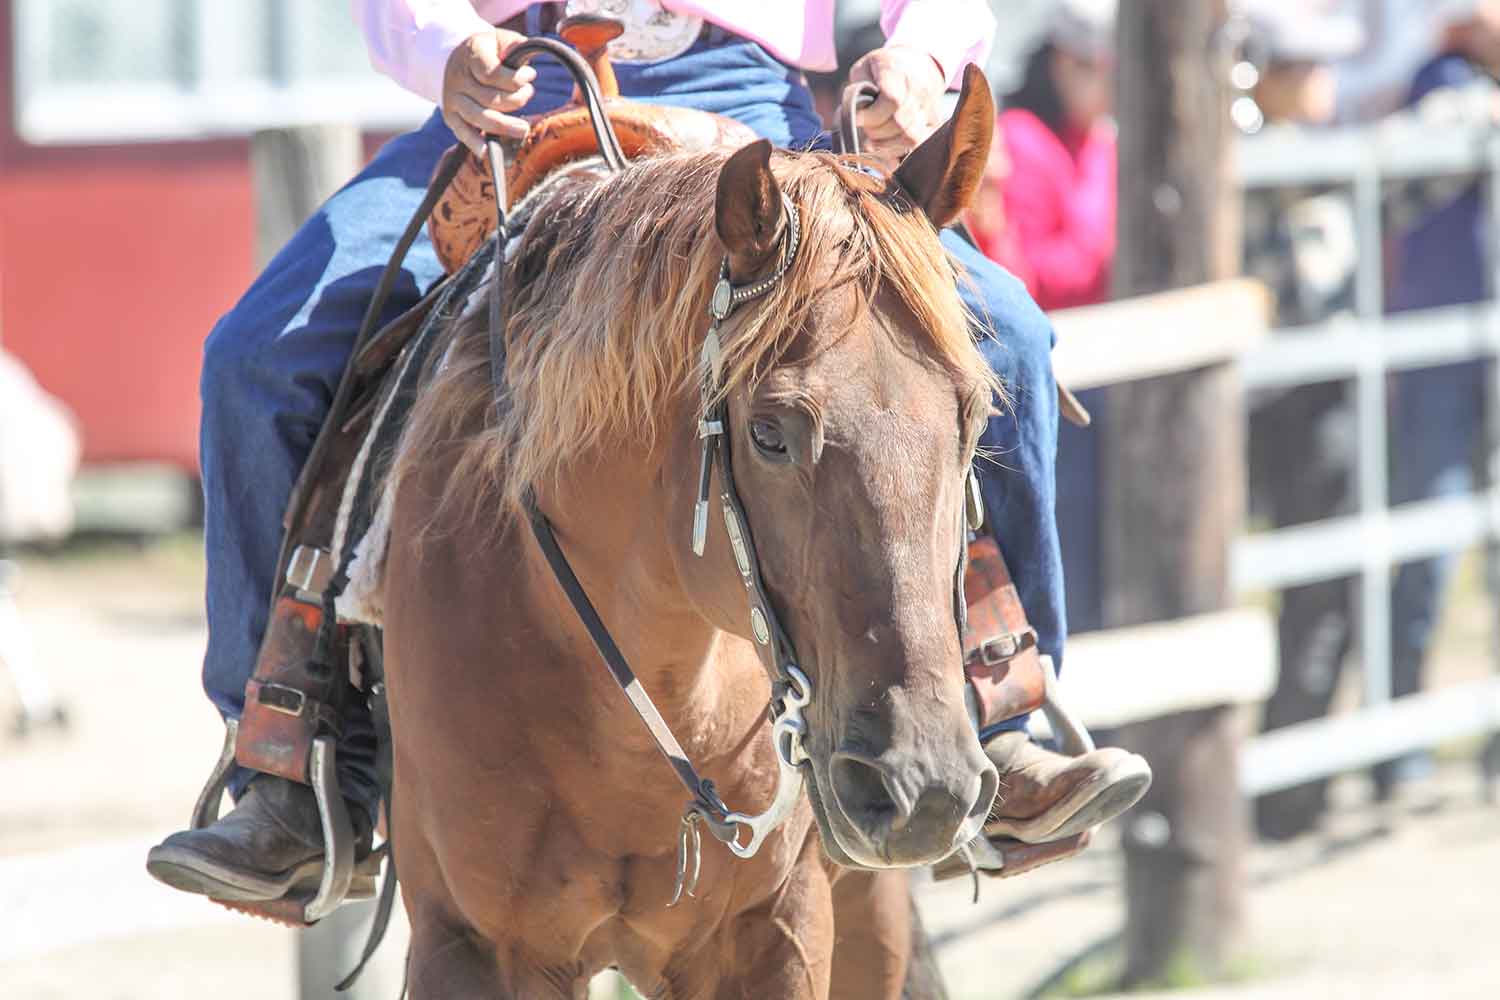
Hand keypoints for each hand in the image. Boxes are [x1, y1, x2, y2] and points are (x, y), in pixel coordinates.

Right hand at [442, 29, 535, 153]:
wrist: (454, 58)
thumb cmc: (487, 51)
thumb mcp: (499, 39)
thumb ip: (514, 46)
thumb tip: (527, 59)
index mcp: (471, 56)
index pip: (492, 74)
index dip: (515, 79)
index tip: (530, 76)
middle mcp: (458, 78)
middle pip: (489, 98)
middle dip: (515, 100)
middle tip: (528, 94)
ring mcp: (453, 98)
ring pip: (479, 117)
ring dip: (504, 126)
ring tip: (523, 129)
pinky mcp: (451, 115)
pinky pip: (462, 132)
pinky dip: (474, 143)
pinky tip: (488, 151)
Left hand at [845, 44, 945, 169]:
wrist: (917, 63)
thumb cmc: (882, 68)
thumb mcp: (864, 68)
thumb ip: (857, 90)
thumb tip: (856, 116)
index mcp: (898, 71)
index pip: (892, 100)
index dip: (871, 115)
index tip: (857, 118)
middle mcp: (919, 89)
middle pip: (899, 123)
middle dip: (876, 131)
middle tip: (865, 127)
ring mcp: (930, 107)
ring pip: (911, 137)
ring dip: (887, 144)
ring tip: (874, 138)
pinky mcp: (935, 124)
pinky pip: (919, 144)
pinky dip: (900, 149)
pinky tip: (886, 144)